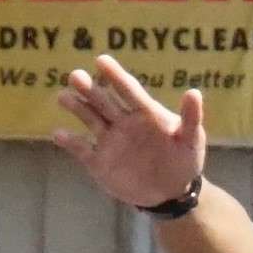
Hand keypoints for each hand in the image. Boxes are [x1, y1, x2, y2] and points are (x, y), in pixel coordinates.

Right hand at [49, 57, 207, 211]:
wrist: (172, 192)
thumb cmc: (184, 160)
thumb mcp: (191, 139)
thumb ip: (190, 117)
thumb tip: (194, 92)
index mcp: (144, 113)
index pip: (128, 90)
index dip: (115, 76)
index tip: (102, 60)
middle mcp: (123, 122)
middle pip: (104, 101)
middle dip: (89, 89)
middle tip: (75, 75)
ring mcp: (109, 141)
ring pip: (90, 119)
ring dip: (77, 108)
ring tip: (63, 96)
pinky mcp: (99, 162)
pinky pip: (82, 150)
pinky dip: (70, 142)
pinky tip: (58, 134)